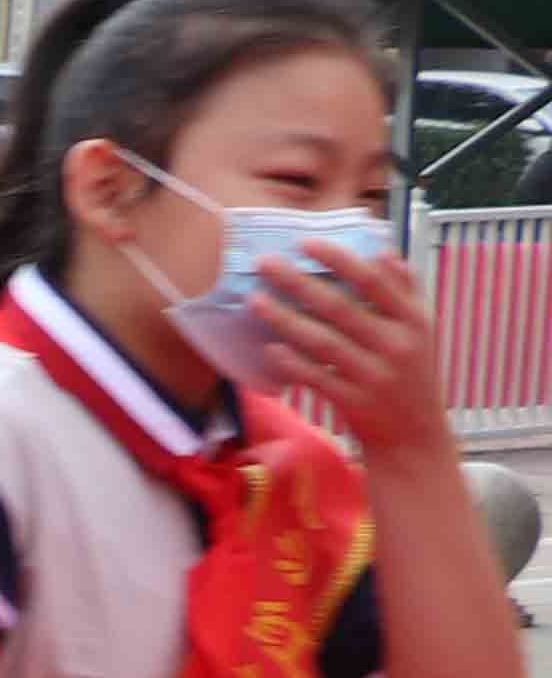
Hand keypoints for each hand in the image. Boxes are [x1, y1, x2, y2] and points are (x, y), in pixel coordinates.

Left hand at [245, 235, 446, 455]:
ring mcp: (374, 375)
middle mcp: (397, 346)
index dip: (339, 260)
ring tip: (254, 300)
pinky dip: (293, 362)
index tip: (305, 242)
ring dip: (285, 319)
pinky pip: (316, 377)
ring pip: (322, 342)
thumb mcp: (422, 330)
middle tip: (264, 263)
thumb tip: (384, 250)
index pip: (375, 282)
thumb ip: (405, 290)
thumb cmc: (412, 372)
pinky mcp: (354, 402)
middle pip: (340, 308)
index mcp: (415, 321)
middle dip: (299, 283)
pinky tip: (270, 348)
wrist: (415, 435)